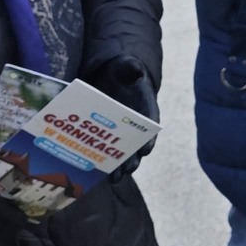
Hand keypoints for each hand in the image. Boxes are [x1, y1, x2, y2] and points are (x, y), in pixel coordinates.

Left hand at [87, 59, 157, 181]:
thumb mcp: (126, 66)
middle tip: (129, 169)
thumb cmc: (122, 71)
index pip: (150, 122)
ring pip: (123, 152)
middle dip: (133, 158)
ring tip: (114, 179)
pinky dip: (102, 161)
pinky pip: (107, 149)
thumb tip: (135, 70)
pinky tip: (95, 172)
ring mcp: (122, 131)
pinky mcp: (108, 134)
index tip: (146, 149)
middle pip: (137, 143)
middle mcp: (136, 123)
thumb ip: (130, 68)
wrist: (111, 76)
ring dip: (119, 166)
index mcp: (146, 105)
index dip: (149, 137)